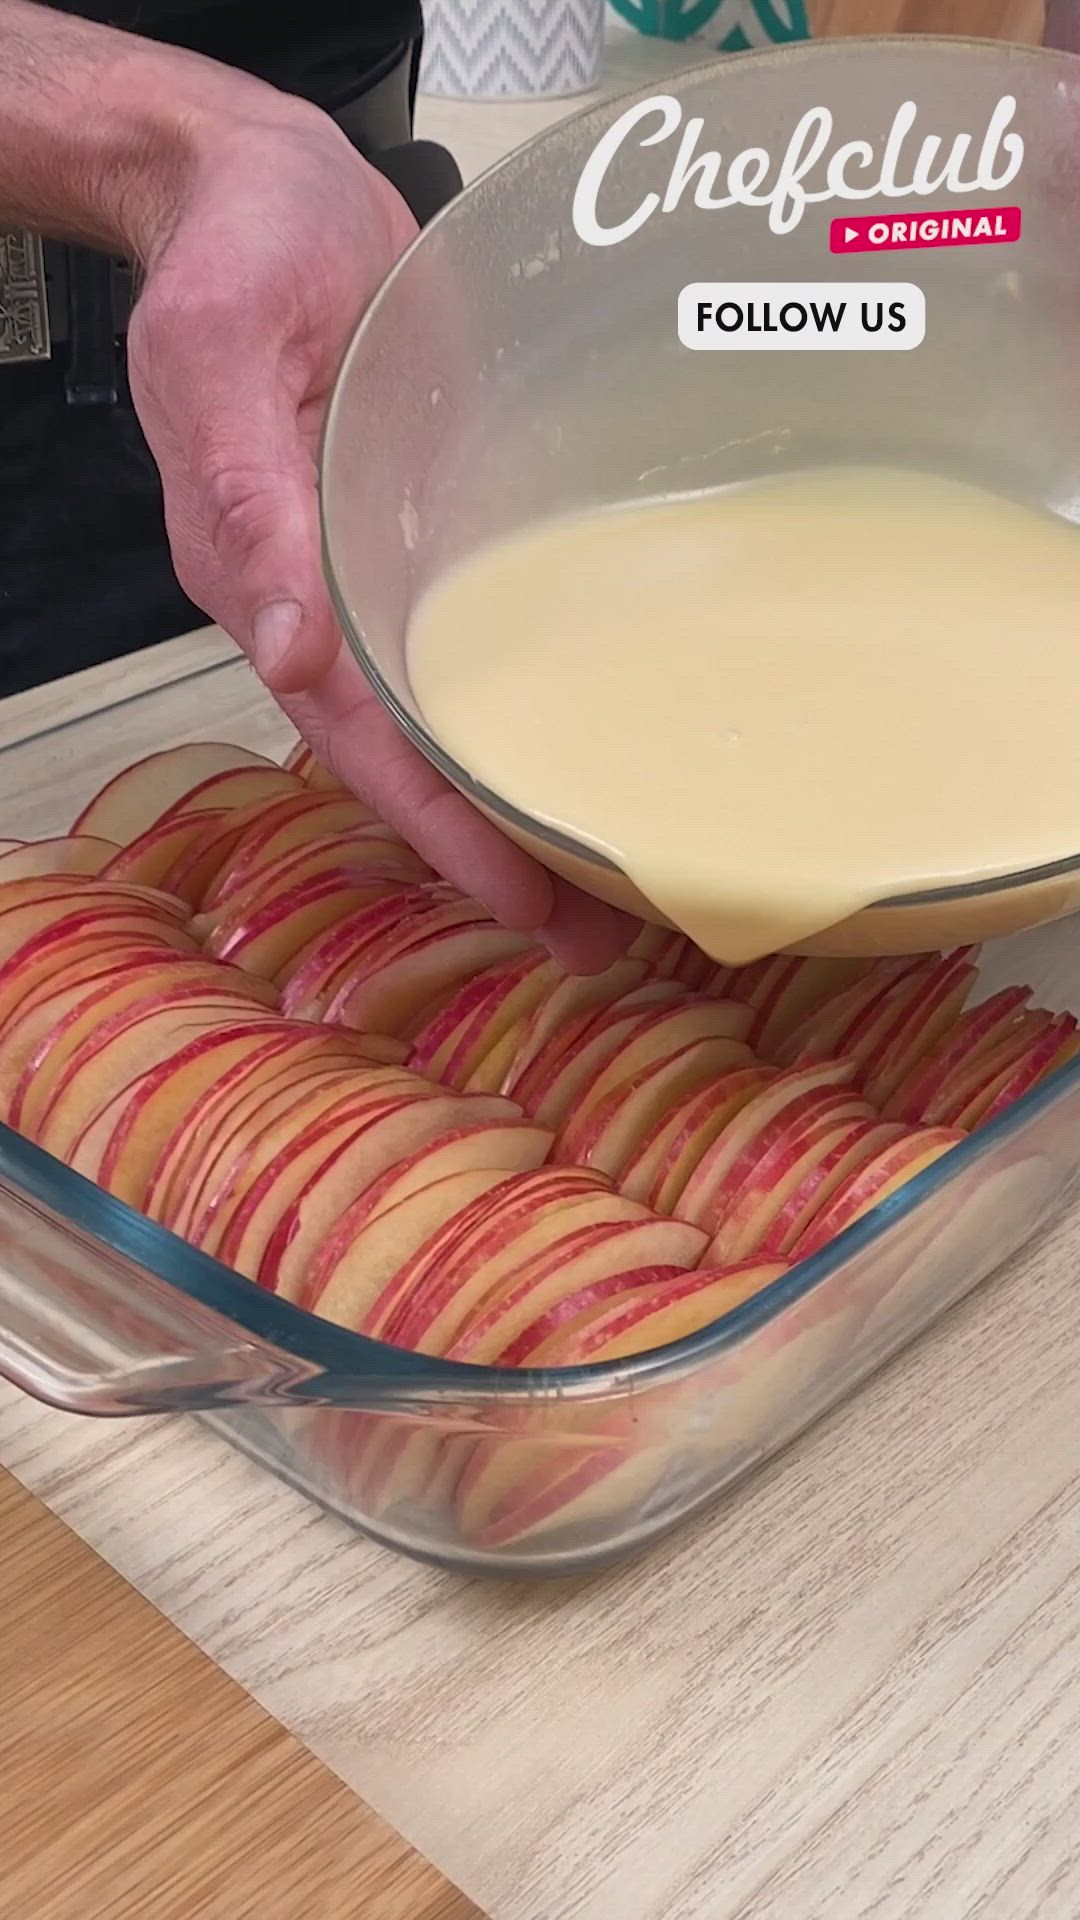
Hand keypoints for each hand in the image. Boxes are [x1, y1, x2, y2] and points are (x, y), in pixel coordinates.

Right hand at [126, 96, 635, 971]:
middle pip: (408, 758)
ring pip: (439, 716)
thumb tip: (288, 646)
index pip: (360, 738)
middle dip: (494, 852)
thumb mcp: (223, 349)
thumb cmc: (236, 250)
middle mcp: (317, 601)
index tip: (526, 904)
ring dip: (513, 800)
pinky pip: (463, 645)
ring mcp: (365, 574)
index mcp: (265, 576)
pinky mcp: (410, 535)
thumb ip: (242, 492)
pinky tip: (575, 741)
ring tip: (606, 878)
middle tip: (597, 931)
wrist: (255, 186)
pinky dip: (517, 706)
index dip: (442, 828)